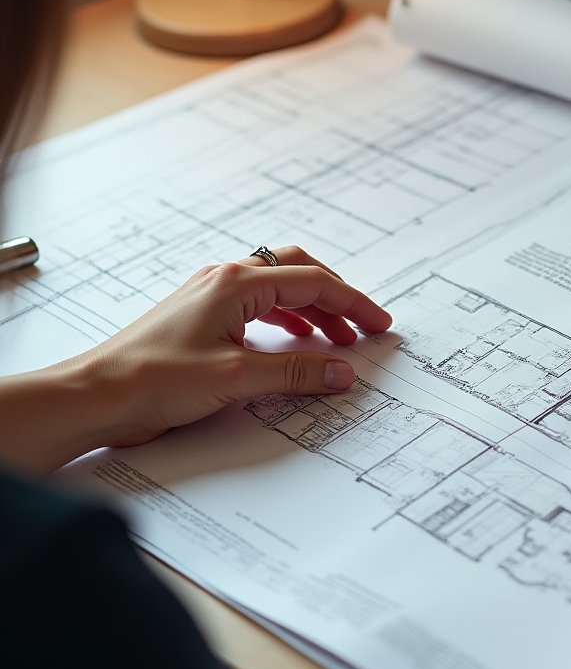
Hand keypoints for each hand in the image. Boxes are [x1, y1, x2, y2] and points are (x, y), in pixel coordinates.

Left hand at [0, 246, 391, 471]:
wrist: (94, 396)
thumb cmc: (152, 380)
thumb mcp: (236, 377)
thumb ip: (296, 372)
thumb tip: (342, 370)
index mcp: (236, 283)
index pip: (313, 281)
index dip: (352, 303)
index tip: (378, 325)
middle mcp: (224, 280)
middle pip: (298, 272)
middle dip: (335, 298)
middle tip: (362, 326)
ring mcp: (210, 296)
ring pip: (278, 289)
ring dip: (311, 310)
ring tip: (334, 341)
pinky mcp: (201, 317)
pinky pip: (256, 307)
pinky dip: (285, 320)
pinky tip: (291, 344)